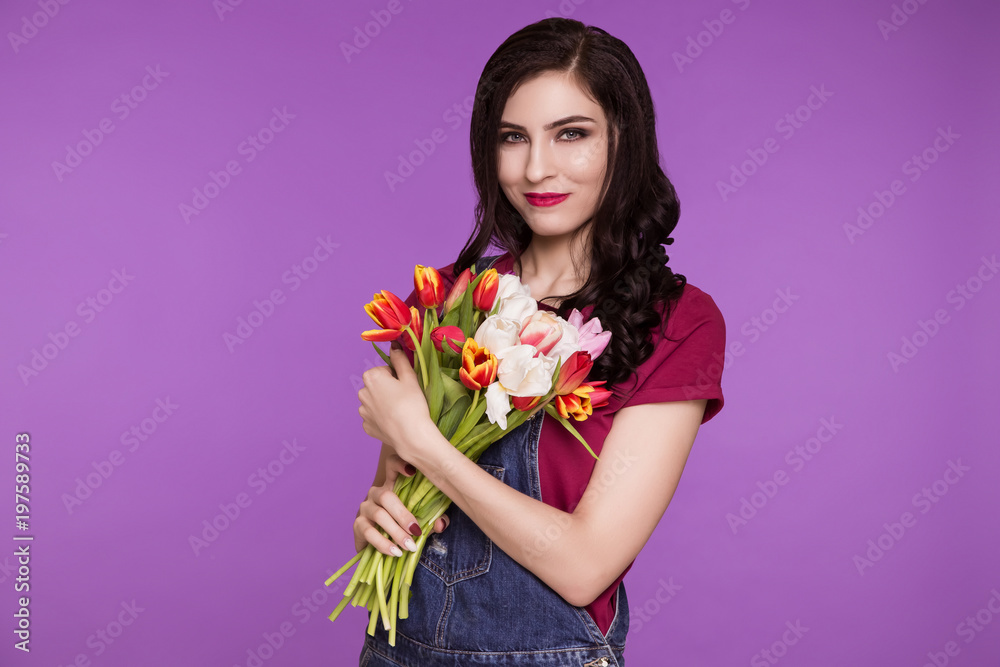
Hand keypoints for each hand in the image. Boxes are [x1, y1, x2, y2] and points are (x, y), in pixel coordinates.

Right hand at [354, 452, 449, 554]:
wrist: (385, 550)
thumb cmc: (404, 530)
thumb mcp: (422, 523)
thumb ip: (433, 520)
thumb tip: (440, 524)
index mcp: (393, 485)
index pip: (391, 465)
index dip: (399, 465)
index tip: (412, 472)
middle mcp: (376, 493)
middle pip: (386, 496)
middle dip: (403, 515)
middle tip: (416, 531)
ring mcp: (365, 508)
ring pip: (379, 515)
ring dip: (395, 532)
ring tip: (409, 546)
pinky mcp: (357, 525)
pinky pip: (368, 532)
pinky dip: (383, 543)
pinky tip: (394, 552)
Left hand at [358, 345, 432, 460]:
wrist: (411, 436)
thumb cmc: (412, 404)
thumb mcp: (410, 378)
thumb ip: (400, 360)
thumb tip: (393, 345)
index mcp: (371, 378)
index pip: (383, 370)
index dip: (395, 376)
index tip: (404, 385)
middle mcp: (362, 393)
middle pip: (376, 385)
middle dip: (387, 389)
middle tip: (404, 398)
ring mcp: (363, 412)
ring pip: (374, 401)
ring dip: (383, 403)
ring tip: (399, 411)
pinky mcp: (367, 426)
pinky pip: (374, 417)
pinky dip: (382, 418)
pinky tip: (394, 422)